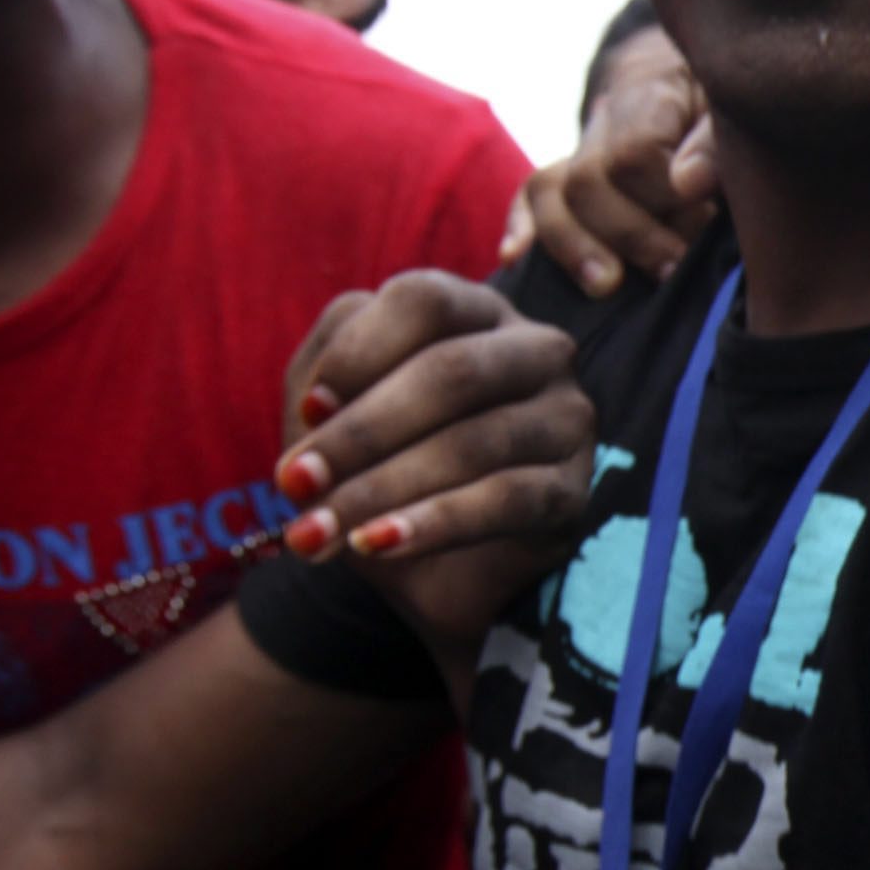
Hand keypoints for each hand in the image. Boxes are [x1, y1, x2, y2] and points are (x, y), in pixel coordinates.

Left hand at [278, 273, 594, 676]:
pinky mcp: (574, 490)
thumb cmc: (377, 465)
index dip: (359, 353)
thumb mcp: (333, 409)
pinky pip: (506, 500)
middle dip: (362, 433)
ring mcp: (566, 419)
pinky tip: (378, 544)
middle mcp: (536, 351)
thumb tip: (324, 402)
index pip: (425, 301)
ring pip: (475, 442)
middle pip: (453, 371)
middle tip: (295, 485)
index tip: (306, 412)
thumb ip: (322, 373)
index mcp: (475, 312)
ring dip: (382, 489)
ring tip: (318, 534)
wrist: (425, 568)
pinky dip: (434, 523)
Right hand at [503, 57, 713, 296]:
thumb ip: (717, 143)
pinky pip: (530, 198)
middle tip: (673, 267)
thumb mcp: (736, 112)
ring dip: (574, 245)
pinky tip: (513, 258)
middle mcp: (604, 122)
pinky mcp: (571, 177)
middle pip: (586, 181)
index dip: (664, 196)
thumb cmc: (727, 109)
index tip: (706, 218)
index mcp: (649, 96)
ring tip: (606, 285)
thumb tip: (687, 183)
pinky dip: (520, 227)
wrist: (703, 89)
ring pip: (549, 193)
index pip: (633, 155)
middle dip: (629, 234)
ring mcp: (581, 150)